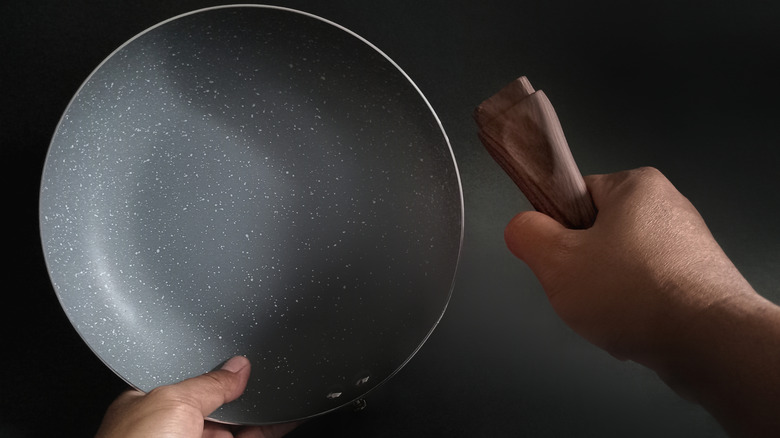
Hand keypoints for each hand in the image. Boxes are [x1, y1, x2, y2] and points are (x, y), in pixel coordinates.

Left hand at [95, 356, 297, 437]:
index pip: (185, 379)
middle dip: (238, 389)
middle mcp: (171, 429)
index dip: (211, 367)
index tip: (237, 358)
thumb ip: (209, 383)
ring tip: (282, 389)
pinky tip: (286, 417)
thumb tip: (236, 368)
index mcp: (147, 406)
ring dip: (260, 409)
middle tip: (262, 372)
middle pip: (214, 402)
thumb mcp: (173, 401)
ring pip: (236, 424)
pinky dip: (271, 429)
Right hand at [504, 167, 779, 436]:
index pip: (574, 195)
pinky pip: (649, 289)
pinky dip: (635, 307)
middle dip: (582, 265)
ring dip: (606, 291)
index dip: (556, 227)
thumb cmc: (633, 293)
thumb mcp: (557, 261)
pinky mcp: (700, 279)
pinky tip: (633, 326)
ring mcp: (688, 244)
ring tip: (610, 312)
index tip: (555, 256)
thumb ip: (527, 235)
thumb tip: (521, 228)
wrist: (710, 343)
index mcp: (636, 185)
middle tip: (580, 289)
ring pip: (622, 266)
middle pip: (597, 233)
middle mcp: (668, 206)